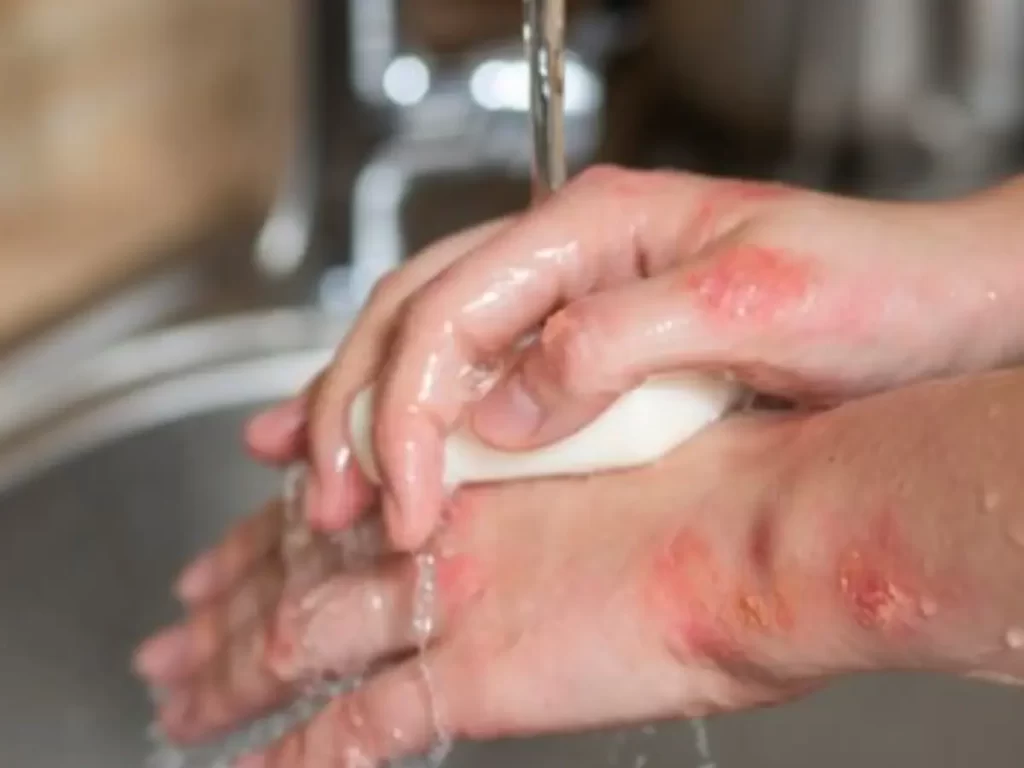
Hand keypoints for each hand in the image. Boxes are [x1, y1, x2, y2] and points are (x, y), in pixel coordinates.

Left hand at [136, 415, 846, 765]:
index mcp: (469, 472)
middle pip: (296, 570)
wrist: (760, 527)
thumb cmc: (723, 488)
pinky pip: (355, 726)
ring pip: (296, 641)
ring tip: (174, 698)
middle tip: (173, 631)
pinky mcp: (474, 674)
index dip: (272, 527)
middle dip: (223, 606)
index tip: (232, 545)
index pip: (336, 501)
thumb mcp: (621, 461)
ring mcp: (447, 601)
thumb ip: (556, 485)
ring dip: (227, 676)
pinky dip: (294, 759)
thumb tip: (545, 501)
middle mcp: (440, 528)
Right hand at [245, 167, 1023, 551]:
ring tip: (313, 480)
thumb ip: (623, 340)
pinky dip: (421, 423)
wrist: (940, 307)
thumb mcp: (758, 299)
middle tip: (328, 499)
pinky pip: (480, 381)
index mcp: (596, 223)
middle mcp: (569, 255)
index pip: (455, 308)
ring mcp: (573, 301)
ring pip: (431, 347)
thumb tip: (512, 404)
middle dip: (358, 412)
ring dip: (366, 415)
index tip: (402, 498)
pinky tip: (385, 457)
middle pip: (416, 318)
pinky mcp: (589, 352)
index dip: (408, 408)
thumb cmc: (873, 284)